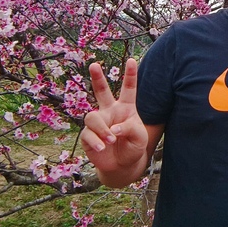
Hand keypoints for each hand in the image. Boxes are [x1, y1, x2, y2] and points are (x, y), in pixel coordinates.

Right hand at [80, 58, 148, 182]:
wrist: (122, 166)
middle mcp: (110, 111)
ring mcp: (98, 123)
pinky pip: (87, 134)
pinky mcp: (88, 136)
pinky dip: (95, 141)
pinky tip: (101, 148)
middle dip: (97, 78)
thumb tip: (112, 128)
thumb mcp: (140, 137)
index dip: (130, 75)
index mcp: (126, 108)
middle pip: (101, 92)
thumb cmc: (133, 147)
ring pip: (92, 117)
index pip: (129, 89)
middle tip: (94, 65)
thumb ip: (129, 128)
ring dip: (102, 129)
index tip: (132, 60)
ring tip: (110, 141)